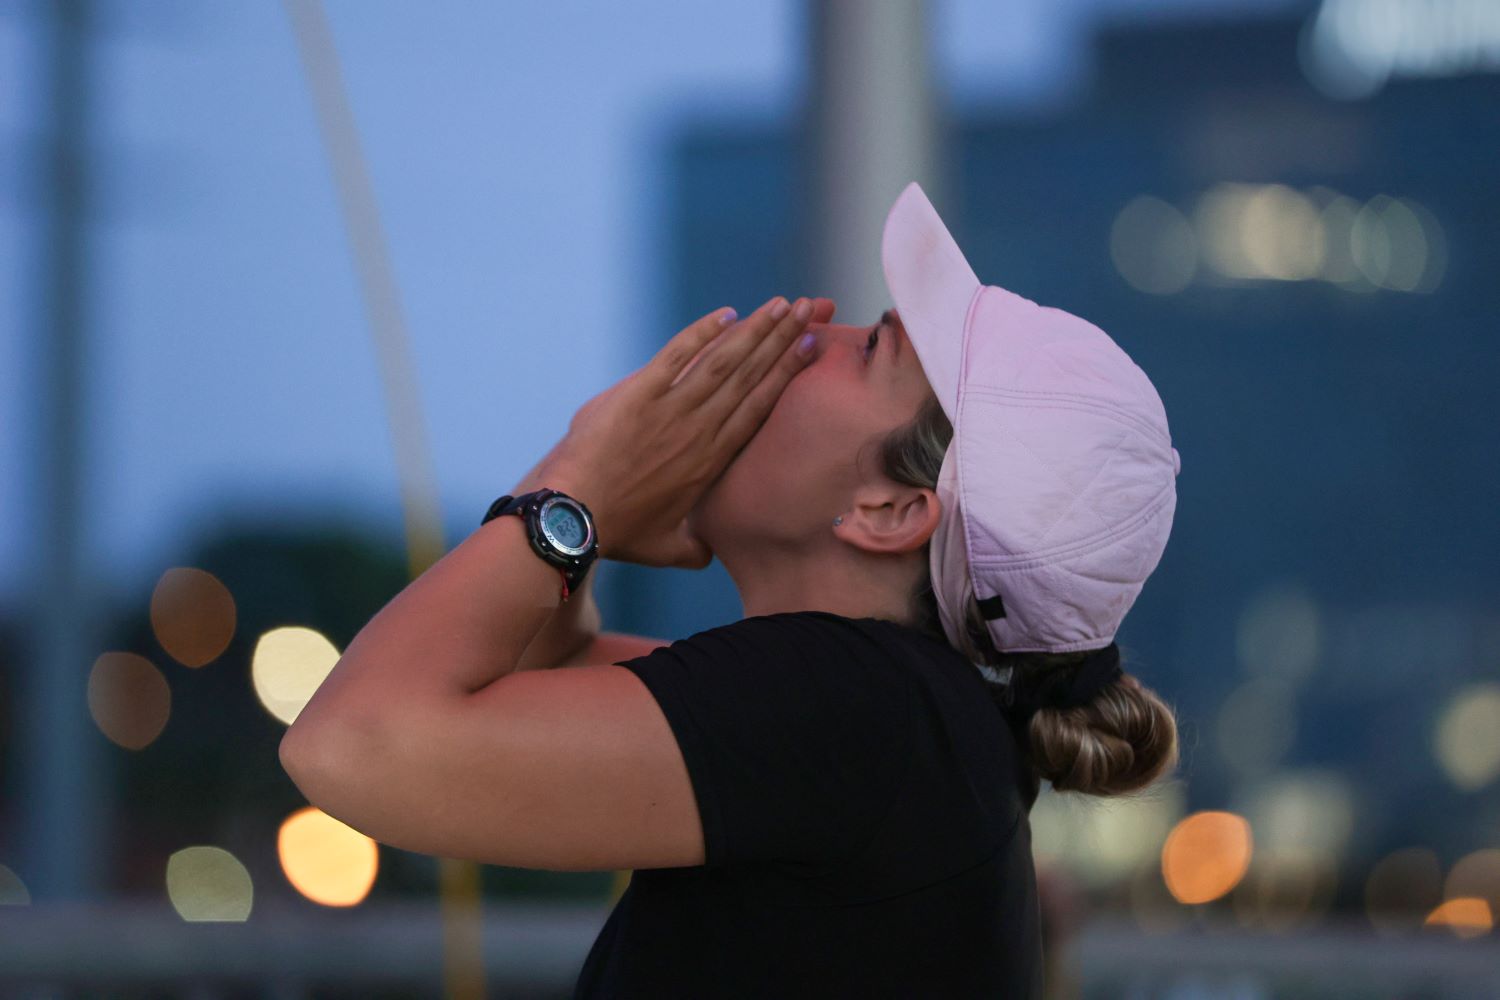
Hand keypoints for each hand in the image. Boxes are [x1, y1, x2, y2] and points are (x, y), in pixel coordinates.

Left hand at [531, 295, 835, 568]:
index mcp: (712, 460)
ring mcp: (670, 408)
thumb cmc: (619, 533)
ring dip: (755, 330)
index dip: (786, 375)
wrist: (573, 515)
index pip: (759, 408)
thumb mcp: (667, 547)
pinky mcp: (638, 393)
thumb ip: (695, 547)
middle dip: (781, 339)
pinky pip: (677, 354)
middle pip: (750, 376)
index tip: (808, 349)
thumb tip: (710, 553)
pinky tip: (726, 314)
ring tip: (782, 305)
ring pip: (723, 361)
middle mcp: (700, 428)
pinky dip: (702, 332)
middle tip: (808, 310)